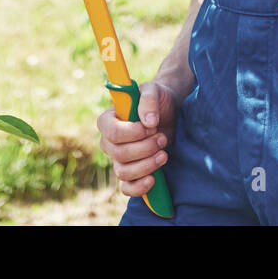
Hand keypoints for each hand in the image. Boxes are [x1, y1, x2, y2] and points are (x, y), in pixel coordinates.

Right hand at [95, 80, 176, 197]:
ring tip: (164, 153)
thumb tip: (148, 121)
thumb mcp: (154, 90)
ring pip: (123, 172)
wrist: (170, 111)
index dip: (132, 133)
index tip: (150, 127)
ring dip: (147, 165)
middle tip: (162, 138)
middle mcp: (109, 141)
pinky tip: (153, 179)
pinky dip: (139, 187)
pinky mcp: (131, 172)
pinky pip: (127, 188)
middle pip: (119, 154)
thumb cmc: (157, 99)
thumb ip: (148, 100)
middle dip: (145, 148)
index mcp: (108, 119)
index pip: (111, 132)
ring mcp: (118, 158)